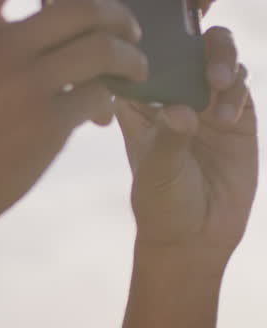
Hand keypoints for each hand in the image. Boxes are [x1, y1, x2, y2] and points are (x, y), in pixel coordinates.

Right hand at [0, 0, 146, 249]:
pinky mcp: (48, 121)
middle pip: (81, 6)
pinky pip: (99, 94)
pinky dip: (109, 100)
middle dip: (115, 15)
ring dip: (129, 56)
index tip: (74, 3)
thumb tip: (0, 12)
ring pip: (102, 47)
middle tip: (127, 30)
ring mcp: (25, 83)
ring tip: (135, 68)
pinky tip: (103, 114)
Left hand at [117, 25, 257, 261]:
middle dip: (196, 42)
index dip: (147, 42)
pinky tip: (227, 115)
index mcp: (137, 104)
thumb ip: (168, 137)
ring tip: (217, 86)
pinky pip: (241, 85)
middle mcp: (171, 96)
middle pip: (185, 47)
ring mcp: (205, 102)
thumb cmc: (163, 202)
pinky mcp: (237, 115)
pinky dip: (236, 91)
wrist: (197, 234)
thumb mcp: (159, 171)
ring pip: (216, 57)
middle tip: (203, 63)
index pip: (139, 59)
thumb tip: (179, 110)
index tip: (155, 41)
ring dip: (220, 62)